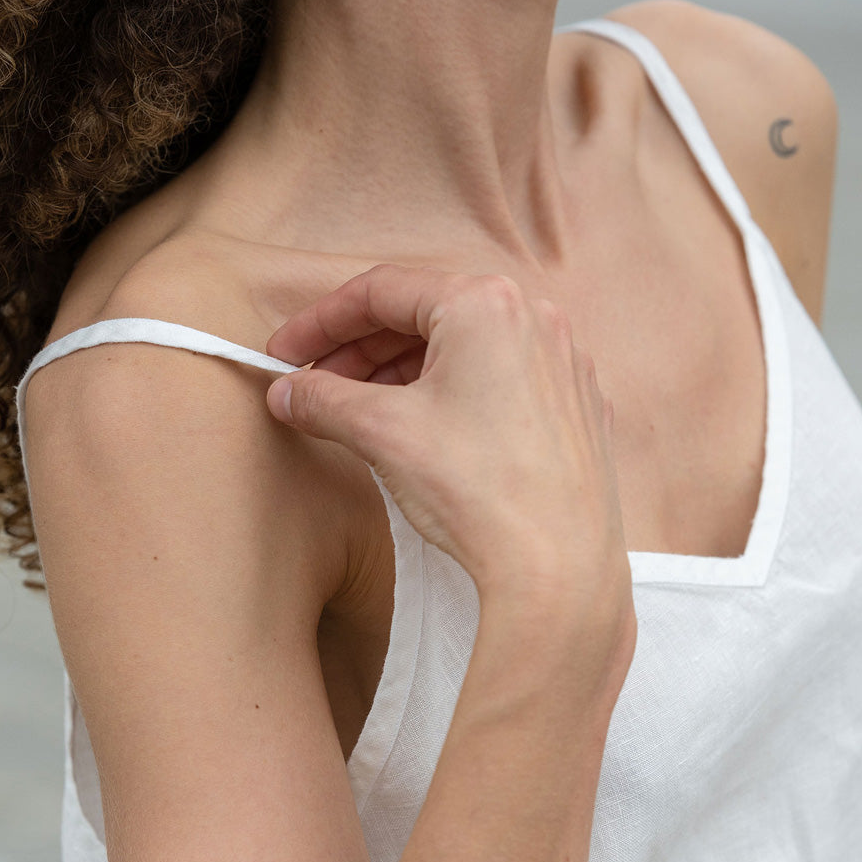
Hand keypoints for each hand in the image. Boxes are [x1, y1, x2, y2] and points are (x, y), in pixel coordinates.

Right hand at [264, 263, 629, 604]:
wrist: (556, 570)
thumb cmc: (479, 491)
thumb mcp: (382, 433)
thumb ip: (324, 400)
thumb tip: (288, 393)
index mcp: (485, 304)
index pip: (381, 292)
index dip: (320, 323)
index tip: (285, 355)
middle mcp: (534, 318)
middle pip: (424, 316)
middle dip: (360, 350)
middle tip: (314, 386)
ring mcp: (563, 363)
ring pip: (463, 348)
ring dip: (402, 372)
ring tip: (358, 411)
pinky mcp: (576, 408)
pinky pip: (501, 380)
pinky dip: (452, 393)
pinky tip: (422, 429)